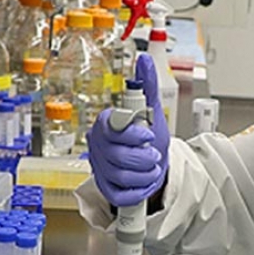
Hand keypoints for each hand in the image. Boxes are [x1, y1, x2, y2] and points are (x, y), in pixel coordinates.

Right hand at [88, 55, 169, 207]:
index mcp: (105, 125)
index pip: (110, 129)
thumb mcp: (151, 111)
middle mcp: (98, 146)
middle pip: (117, 156)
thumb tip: (144, 60)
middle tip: (155, 155)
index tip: (148, 134)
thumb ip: (148, 86)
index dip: (132, 134)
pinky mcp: (106, 188)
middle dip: (144, 157)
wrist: (154, 164)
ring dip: (145, 174)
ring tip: (153, 167)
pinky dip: (138, 190)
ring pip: (120, 176)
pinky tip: (145, 182)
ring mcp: (100, 168)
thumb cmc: (148, 138)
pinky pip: (120, 194)